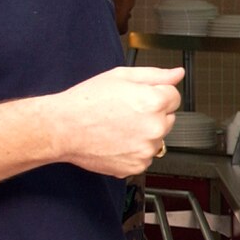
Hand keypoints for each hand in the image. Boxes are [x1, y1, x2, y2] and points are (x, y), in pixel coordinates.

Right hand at [52, 66, 184, 176]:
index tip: (139, 98)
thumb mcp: (121, 76)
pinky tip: (116, 141)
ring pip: (157, 138)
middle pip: (168, 118)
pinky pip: (145, 155)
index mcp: (154, 102)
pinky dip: (134, 150)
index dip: (156, 94)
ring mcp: (146, 149)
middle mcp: (154, 127)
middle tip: (125, 112)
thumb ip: (156, 75)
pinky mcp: (137, 166)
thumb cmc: (86, 102)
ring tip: (118, 127)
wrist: (62, 128)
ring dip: (144, 133)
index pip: (174, 97)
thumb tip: (177, 74)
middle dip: (152, 114)